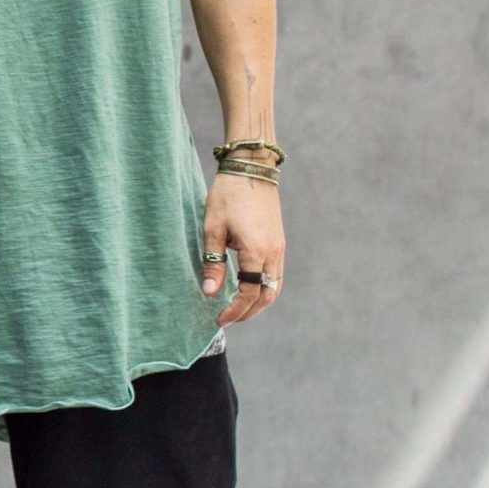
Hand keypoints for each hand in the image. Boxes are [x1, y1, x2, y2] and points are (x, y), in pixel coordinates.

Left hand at [202, 171, 283, 325]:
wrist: (251, 168)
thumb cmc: (228, 195)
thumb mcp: (213, 228)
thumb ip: (213, 262)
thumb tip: (209, 292)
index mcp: (256, 252)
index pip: (249, 293)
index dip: (235, 310)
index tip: (220, 319)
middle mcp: (273, 253)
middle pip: (267, 295)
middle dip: (249, 312)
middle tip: (229, 319)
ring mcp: (279, 247)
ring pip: (274, 286)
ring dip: (258, 302)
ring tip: (239, 308)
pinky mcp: (278, 241)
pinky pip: (276, 274)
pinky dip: (264, 287)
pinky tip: (248, 288)